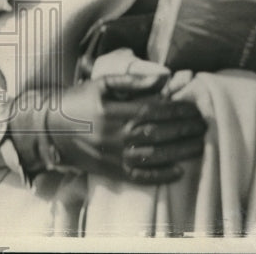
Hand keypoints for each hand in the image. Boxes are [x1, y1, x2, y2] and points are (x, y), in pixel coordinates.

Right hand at [45, 74, 205, 184]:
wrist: (51, 129)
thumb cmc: (79, 101)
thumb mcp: (101, 84)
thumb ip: (133, 80)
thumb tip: (164, 78)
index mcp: (114, 111)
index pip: (155, 110)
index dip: (178, 110)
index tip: (195, 108)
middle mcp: (116, 135)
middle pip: (159, 133)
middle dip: (185, 129)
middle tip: (203, 125)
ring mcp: (115, 156)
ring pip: (155, 156)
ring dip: (181, 151)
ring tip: (199, 144)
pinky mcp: (112, 171)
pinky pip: (141, 177)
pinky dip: (161, 176)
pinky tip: (178, 170)